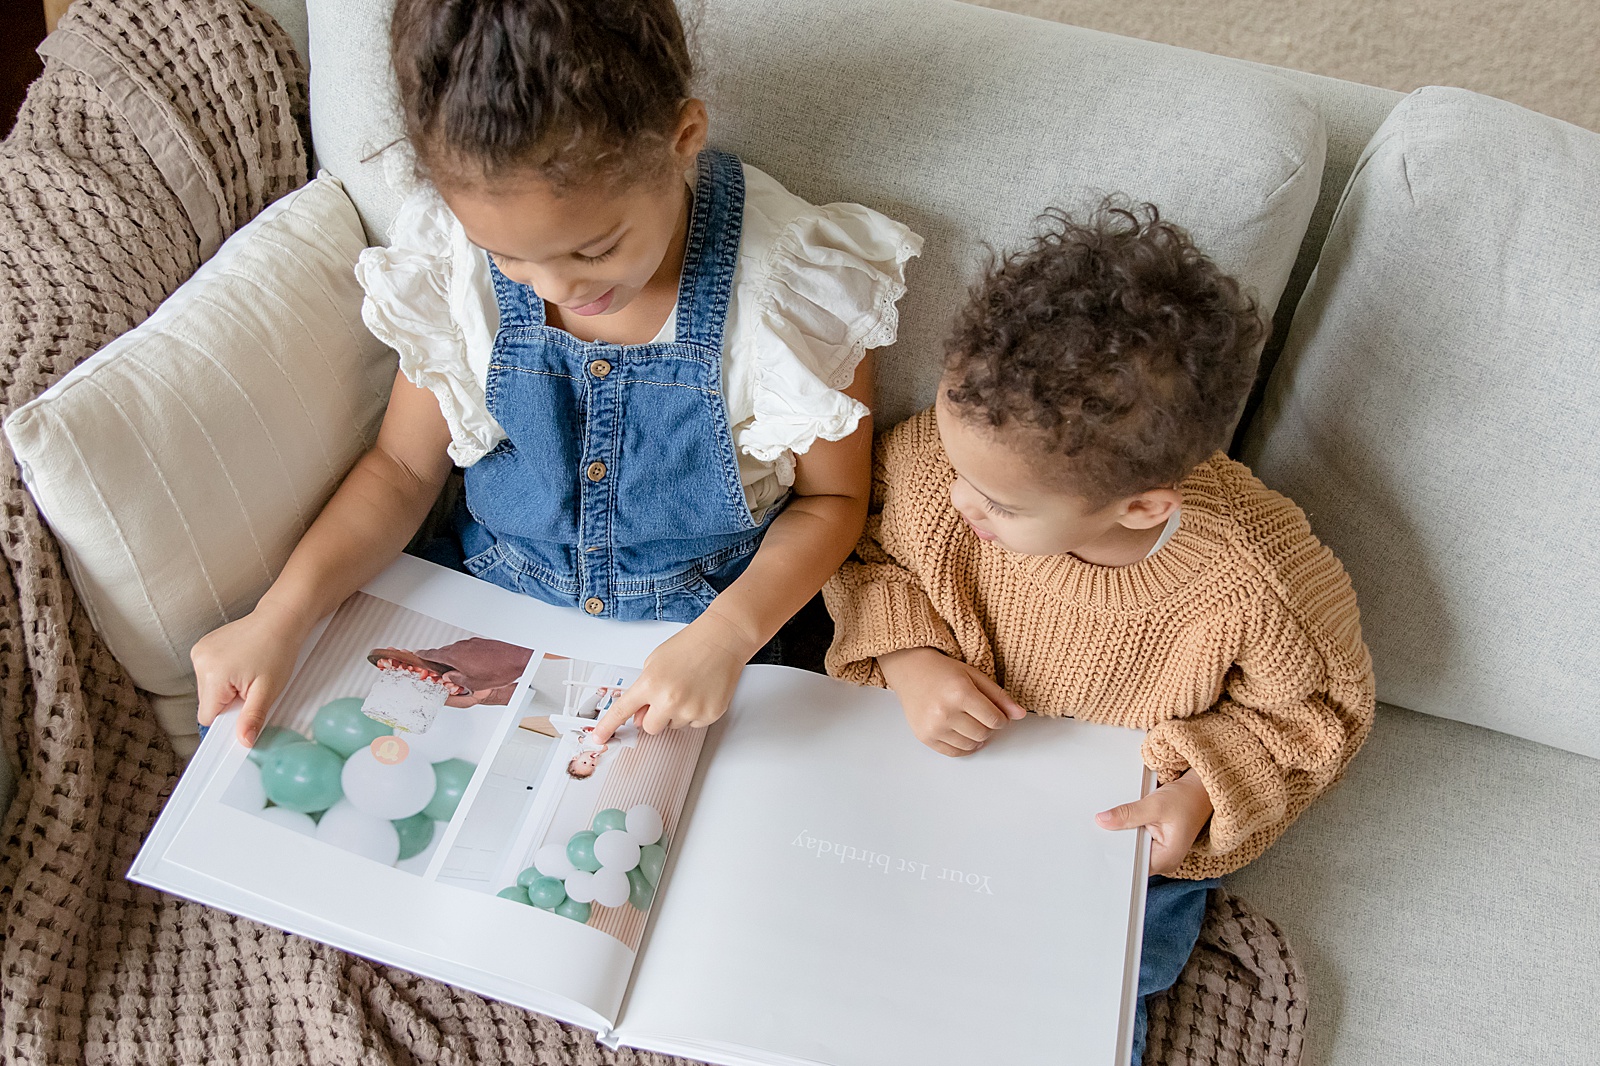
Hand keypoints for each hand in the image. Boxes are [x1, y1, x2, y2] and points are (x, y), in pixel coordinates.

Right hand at [191, 599, 312, 745]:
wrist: (281, 619)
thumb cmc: (278, 650)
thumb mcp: (268, 690)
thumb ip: (252, 718)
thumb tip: (244, 742)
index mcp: (213, 675)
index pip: (207, 717)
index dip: (227, 718)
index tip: (244, 711)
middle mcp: (200, 661)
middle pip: (208, 703)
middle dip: (229, 701)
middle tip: (252, 686)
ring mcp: (199, 651)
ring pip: (208, 690)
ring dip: (227, 688)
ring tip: (248, 671)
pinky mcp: (203, 646)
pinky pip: (209, 674)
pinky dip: (224, 675)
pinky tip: (241, 663)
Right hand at [411, 638, 533, 706]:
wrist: (517, 659)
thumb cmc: (498, 671)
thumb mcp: (473, 683)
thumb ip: (456, 679)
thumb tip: (448, 678)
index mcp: (455, 656)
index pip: (432, 654)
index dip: (422, 655)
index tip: (416, 655)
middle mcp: (461, 646)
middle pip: (444, 652)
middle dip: (439, 661)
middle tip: (436, 669)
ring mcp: (471, 643)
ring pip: (456, 651)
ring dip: (454, 659)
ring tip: (458, 671)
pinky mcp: (480, 642)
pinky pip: (467, 648)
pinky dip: (465, 656)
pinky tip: (472, 665)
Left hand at [588, 609, 754, 742]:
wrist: (722, 640)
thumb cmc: (689, 646)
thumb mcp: (654, 661)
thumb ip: (643, 690)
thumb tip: (641, 716)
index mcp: (651, 683)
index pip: (622, 710)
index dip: (608, 726)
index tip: (599, 737)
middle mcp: (669, 699)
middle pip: (650, 728)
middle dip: (654, 716)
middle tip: (667, 696)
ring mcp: (690, 709)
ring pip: (673, 726)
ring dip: (676, 713)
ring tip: (688, 688)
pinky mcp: (709, 714)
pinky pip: (693, 725)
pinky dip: (695, 712)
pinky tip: (700, 692)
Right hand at [876, 647, 1026, 756]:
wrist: (911, 670)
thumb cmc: (942, 671)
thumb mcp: (974, 676)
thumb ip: (999, 696)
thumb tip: (1020, 715)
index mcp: (960, 692)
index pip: (994, 719)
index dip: (1002, 719)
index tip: (998, 714)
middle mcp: (945, 711)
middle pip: (983, 734)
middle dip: (989, 727)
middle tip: (982, 716)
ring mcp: (933, 726)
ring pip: (970, 746)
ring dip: (977, 738)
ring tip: (971, 722)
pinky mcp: (924, 736)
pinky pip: (953, 753)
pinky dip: (964, 747)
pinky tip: (963, 734)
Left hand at [1095, 769, 1214, 874]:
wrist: (1201, 790)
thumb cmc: (1188, 799)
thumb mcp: (1156, 804)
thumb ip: (1129, 814)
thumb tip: (1103, 820)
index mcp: (1166, 859)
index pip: (1133, 866)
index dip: (1115, 855)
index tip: (1099, 845)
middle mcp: (1163, 859)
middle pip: (1130, 857)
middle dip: (1116, 842)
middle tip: (1098, 829)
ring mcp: (1159, 850)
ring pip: (1131, 846)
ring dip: (1122, 833)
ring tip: (1108, 822)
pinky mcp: (1155, 840)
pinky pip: (1135, 838)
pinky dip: (1128, 828)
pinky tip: (1120, 819)